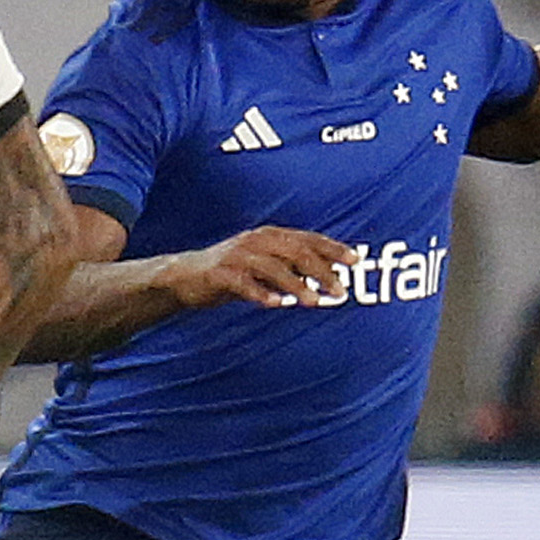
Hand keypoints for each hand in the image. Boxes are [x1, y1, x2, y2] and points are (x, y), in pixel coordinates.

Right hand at [175, 226, 356, 310]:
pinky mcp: (220, 273)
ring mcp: (237, 256)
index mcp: (270, 236)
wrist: (184, 276)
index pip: (307, 239)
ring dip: (295, 284)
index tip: (355, 260)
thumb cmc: (231, 271)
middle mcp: (256, 241)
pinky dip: (261, 293)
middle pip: (295, 251)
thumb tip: (328, 276)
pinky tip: (275, 304)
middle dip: (320, 270)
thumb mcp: (264, 265)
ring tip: (312, 301)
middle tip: (339, 289)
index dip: (332, 248)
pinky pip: (244, 284)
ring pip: (273, 267)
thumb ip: (292, 268)